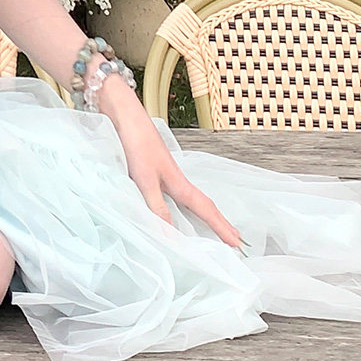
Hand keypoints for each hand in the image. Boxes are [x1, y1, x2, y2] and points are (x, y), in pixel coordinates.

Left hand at [97, 76, 244, 249]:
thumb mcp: (145, 180)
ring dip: (203, 214)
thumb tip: (172, 236)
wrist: (123, 116)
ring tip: (214, 227)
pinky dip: (184, 206)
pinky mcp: (152, 169)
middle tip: (236, 240)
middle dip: (219, 222)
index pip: (204, 209)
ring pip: (191, 199)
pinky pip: (176, 194)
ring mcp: (166, 173)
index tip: (238, 243)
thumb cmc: (135, 143)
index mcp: (178, 182)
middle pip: (203, 204)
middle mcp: (175, 179)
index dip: (221, 227)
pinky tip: (178, 208)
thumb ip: (157, 207)